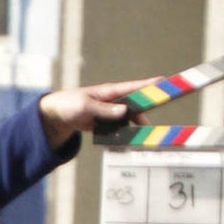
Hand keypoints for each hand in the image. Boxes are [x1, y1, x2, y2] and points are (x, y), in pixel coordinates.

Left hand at [37, 77, 159, 148]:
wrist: (57, 115)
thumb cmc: (69, 104)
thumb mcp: (84, 105)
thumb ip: (103, 109)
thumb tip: (124, 111)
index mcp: (110, 91)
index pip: (134, 87)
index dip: (151, 84)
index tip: (166, 82)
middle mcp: (114, 101)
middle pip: (138, 104)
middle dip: (150, 108)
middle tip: (165, 113)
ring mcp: (112, 112)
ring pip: (131, 119)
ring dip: (137, 126)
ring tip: (146, 135)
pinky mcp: (108, 122)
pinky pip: (121, 128)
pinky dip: (126, 134)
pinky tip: (128, 141)